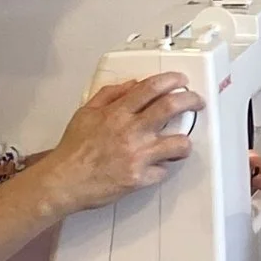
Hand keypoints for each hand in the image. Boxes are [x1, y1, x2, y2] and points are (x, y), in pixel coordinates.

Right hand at [41, 75, 200, 211]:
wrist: (63, 181)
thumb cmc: (72, 151)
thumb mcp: (86, 112)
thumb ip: (109, 95)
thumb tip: (131, 85)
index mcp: (117, 113)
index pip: (151, 88)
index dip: (172, 80)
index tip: (181, 79)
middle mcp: (130, 131)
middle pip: (171, 108)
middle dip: (190, 100)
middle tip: (197, 101)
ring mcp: (137, 155)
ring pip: (177, 143)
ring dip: (185, 141)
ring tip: (183, 142)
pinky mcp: (139, 178)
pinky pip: (163, 171)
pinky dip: (163, 167)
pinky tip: (159, 165)